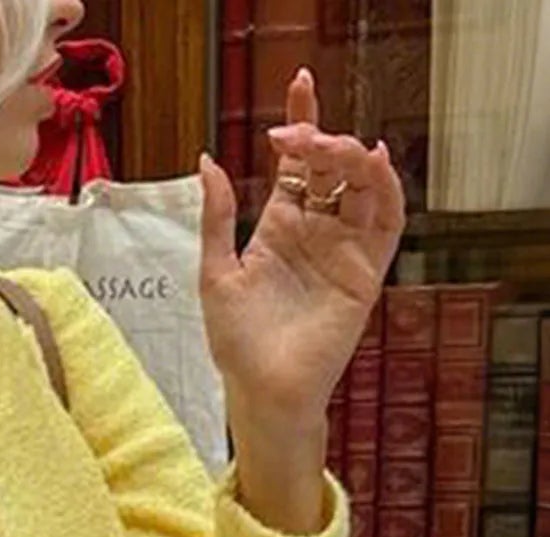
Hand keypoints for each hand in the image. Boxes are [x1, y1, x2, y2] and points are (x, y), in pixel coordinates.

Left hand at [198, 69, 405, 438]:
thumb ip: (217, 218)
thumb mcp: (215, 273)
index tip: (300, 86)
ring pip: (362, 187)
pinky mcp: (366, 272)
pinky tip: (376, 165)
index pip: (297, 165)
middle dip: (320, 140)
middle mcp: (316, 232)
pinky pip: (387, 223)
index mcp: (280, 227)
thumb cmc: (236, 344)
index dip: (302, 124)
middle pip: (331, 169)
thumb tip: (207, 160)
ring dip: (352, 159)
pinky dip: (387, 191)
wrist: (262, 392)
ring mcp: (344, 250)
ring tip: (331, 148)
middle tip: (295, 137)